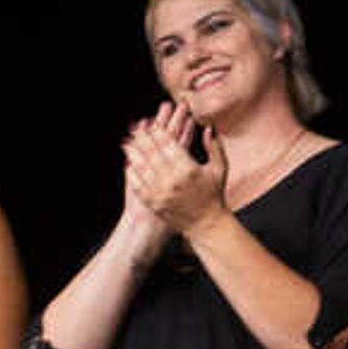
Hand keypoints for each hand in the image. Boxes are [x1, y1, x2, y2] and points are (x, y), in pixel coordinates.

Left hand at [124, 105, 228, 233]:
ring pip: (142, 167)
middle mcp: (173, 179)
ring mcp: (161, 192)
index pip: (168, 144)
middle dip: (141, 138)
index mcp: (188, 169)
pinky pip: (138, 184)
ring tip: (127, 143)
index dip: (157, 131)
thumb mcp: (219, 169)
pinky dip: (132, 173)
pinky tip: (129, 164)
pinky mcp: (154, 203)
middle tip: (134, 129)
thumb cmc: (214, 195)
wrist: (206, 224)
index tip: (150, 124)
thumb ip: (214, 146)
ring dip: (133, 153)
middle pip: (151, 152)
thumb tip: (208, 127)